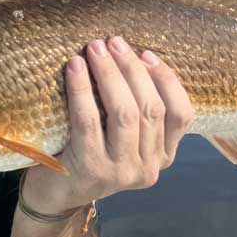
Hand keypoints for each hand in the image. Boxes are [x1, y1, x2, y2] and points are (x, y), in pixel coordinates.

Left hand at [20, 37, 193, 213]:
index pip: (181, 114)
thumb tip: (134, 56)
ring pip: (124, 113)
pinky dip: (82, 89)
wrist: (55, 195)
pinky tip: (74, 67)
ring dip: (109, 74)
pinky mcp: (92, 169)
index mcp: (163, 157)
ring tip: (95, 48)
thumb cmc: (90, 155)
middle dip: (132, 68)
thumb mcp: (124, 137)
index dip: (166, 80)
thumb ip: (137, 111)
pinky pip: (89, 120)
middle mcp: (149, 168)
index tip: (146, 54)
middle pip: (150, 108)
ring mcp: (122, 171)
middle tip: (113, 42)